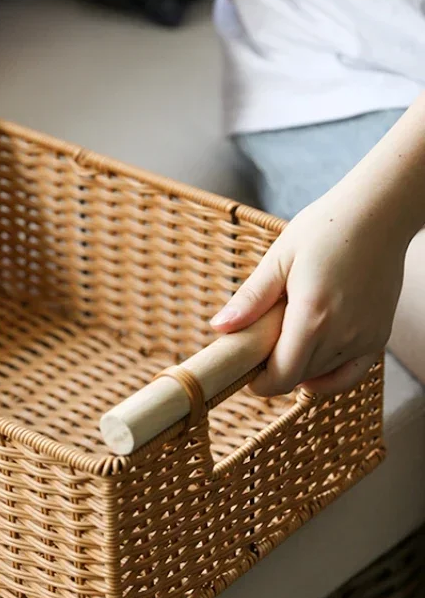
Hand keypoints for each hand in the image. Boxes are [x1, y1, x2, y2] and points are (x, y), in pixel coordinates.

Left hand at [210, 188, 407, 395]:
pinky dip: (329, 377)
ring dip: (299, 371)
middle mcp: (343, 334)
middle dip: (274, 373)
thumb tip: (218, 327)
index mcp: (313, 316)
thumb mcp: (278, 259)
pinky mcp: (380, 336)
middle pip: (299, 379)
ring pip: (323, 378)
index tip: (245, 372)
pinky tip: (311, 365)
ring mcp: (366, 338)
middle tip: (258, 350)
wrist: (379, 214)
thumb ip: (251, 299)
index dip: (260, 383)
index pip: (282, 376)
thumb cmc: (325, 229)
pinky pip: (352, 374)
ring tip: (284, 342)